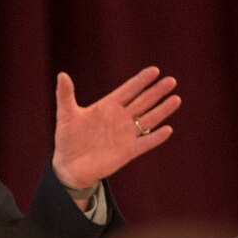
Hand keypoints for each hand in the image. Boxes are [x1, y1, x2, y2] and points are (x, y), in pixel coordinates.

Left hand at [51, 66, 180, 189]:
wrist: (69, 166)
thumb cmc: (67, 139)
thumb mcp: (66, 115)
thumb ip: (65, 95)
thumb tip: (62, 75)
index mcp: (108, 107)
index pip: (128, 90)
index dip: (141, 81)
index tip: (154, 70)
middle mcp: (120, 119)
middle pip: (143, 102)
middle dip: (157, 91)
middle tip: (171, 81)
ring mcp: (125, 135)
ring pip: (148, 119)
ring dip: (162, 110)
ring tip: (176, 99)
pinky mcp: (128, 152)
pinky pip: (145, 143)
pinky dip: (156, 137)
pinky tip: (167, 129)